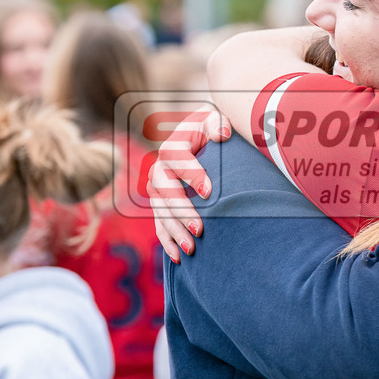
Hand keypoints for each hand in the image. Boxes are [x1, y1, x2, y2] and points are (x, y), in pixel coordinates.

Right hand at [148, 108, 231, 262]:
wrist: (200, 137)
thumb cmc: (212, 130)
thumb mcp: (214, 120)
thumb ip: (217, 123)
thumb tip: (221, 135)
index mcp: (173, 147)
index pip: (178, 160)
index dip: (193, 175)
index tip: (210, 192)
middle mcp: (160, 168)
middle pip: (166, 191)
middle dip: (182, 211)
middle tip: (200, 229)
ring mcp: (157, 189)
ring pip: (161, 212)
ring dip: (174, 231)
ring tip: (191, 249)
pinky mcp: (161, 204)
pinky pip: (160, 224)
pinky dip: (167, 241)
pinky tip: (178, 258)